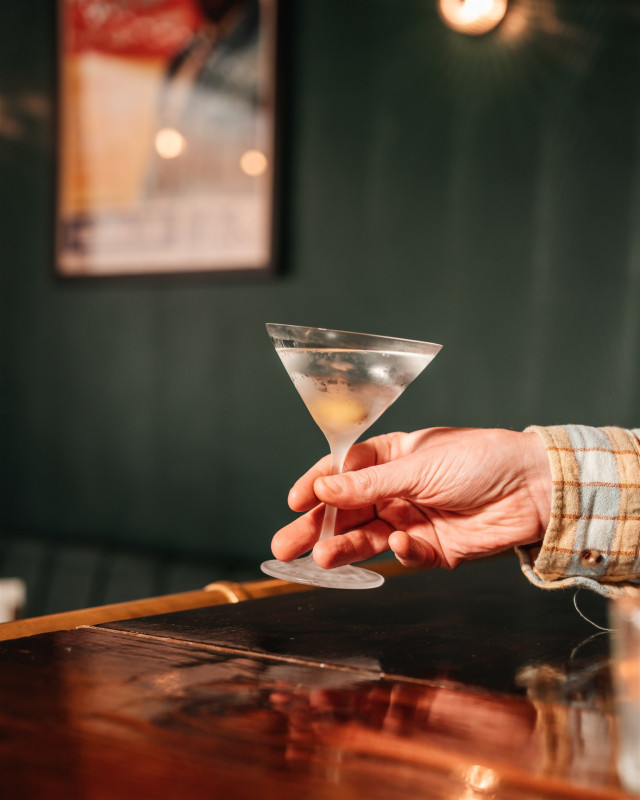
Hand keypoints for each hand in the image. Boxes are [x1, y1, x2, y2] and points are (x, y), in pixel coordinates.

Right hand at [271, 427, 550, 569]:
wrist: (535, 488)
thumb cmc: (480, 459)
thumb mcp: (418, 465)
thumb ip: (369, 484)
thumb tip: (322, 489)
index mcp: (391, 457)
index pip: (342, 471)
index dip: (316, 485)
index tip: (294, 501)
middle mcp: (397, 489)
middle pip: (347, 510)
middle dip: (315, 526)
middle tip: (284, 546)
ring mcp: (413, 519)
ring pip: (367, 537)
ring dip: (343, 546)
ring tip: (319, 558)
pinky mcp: (433, 549)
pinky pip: (405, 554)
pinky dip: (399, 551)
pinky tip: (398, 542)